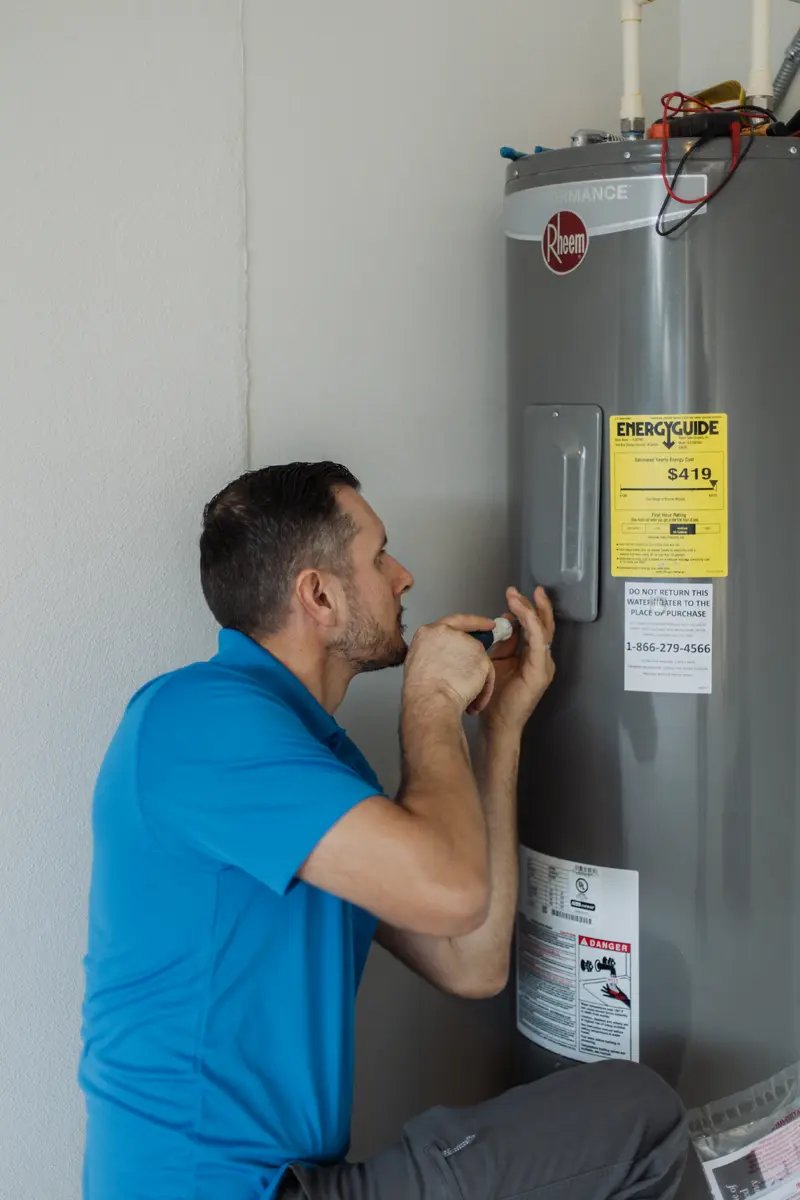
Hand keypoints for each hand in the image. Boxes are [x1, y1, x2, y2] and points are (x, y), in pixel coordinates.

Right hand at [404, 614, 495, 715]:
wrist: (431, 701)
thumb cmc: (421, 691)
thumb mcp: (418, 662)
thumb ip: (434, 652)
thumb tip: (445, 657)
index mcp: (428, 632)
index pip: (454, 621)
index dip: (473, 623)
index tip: (486, 624)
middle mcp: (448, 632)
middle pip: (470, 640)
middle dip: (475, 657)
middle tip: (474, 673)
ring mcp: (466, 642)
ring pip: (479, 659)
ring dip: (476, 678)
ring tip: (463, 694)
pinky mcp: (481, 656)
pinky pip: (487, 674)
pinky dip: (484, 688)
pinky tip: (473, 699)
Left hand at [481, 586, 554, 734]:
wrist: (496, 724)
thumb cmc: (494, 697)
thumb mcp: (497, 661)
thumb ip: (503, 643)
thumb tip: (504, 621)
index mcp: (533, 656)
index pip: (534, 626)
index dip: (526, 608)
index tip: (512, 594)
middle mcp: (542, 659)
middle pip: (543, 624)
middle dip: (532, 604)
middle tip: (516, 590)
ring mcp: (543, 666)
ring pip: (542, 630)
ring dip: (529, 611)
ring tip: (515, 597)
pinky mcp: (540, 672)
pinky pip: (539, 642)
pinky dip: (531, 625)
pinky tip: (521, 614)